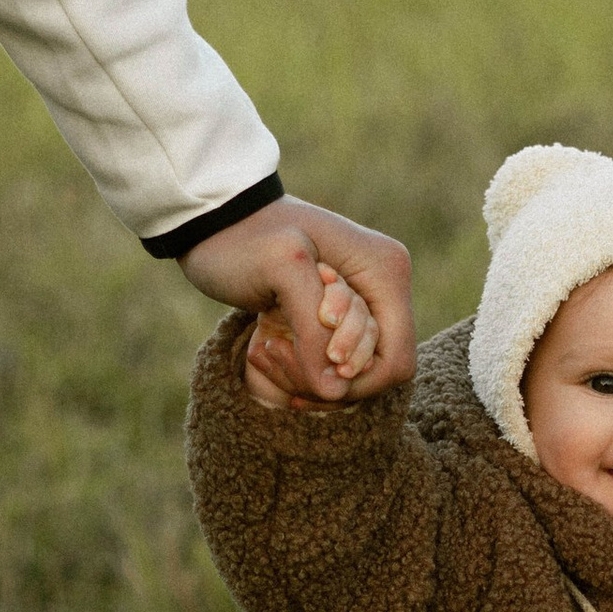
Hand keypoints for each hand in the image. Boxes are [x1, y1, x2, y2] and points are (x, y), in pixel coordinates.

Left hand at [178, 194, 412, 399]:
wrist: (218, 222)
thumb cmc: (245, 238)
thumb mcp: (280, 269)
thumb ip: (312, 330)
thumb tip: (335, 388)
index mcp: (386, 271)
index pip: (395, 361)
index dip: (356, 377)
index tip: (312, 363)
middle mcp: (384, 289)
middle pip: (378, 372)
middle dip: (329, 376)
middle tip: (277, 347)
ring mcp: (365, 303)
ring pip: (356, 373)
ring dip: (311, 375)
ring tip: (268, 346)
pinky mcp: (341, 317)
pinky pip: (338, 364)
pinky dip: (304, 368)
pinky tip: (270, 348)